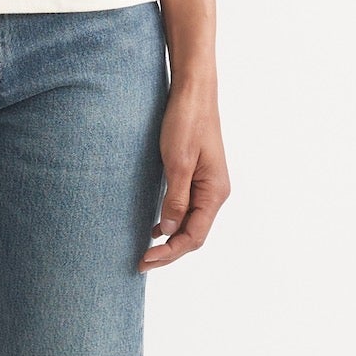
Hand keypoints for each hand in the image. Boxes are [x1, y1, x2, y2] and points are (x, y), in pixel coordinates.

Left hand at [140, 76, 228, 269]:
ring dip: (171, 239)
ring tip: (147, 252)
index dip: (170, 253)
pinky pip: (187, 208)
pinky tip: (157, 226)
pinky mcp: (197, 175)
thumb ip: (175, 198)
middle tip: (141, 263)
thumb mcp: (178, 162)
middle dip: (169, 252)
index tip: (145, 260)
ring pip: (190, 223)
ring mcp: (207, 184)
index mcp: (214, 192)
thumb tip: (170, 230)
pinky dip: (172, 222)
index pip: (194, 236)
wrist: (194, 92)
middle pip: (194, 234)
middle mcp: (215, 192)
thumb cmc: (187, 121)